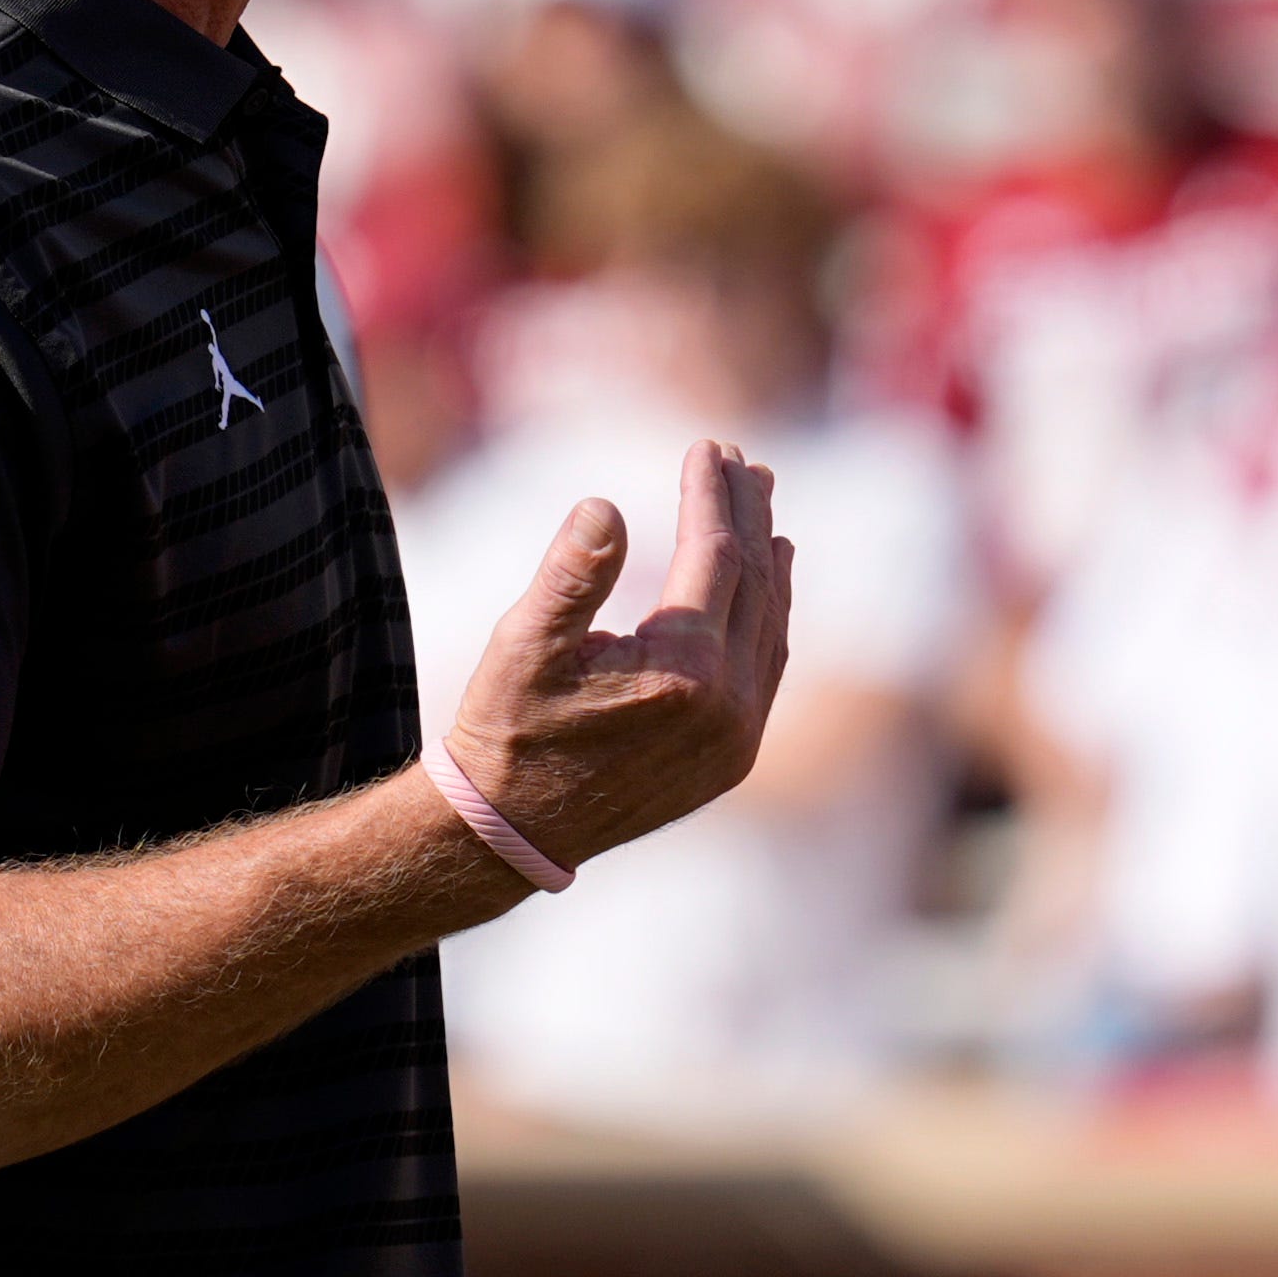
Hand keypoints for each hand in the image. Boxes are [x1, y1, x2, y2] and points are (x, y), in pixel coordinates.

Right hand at [446, 439, 795, 879]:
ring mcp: (738, 736)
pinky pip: (766, 668)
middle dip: (747, 514)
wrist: (511, 831)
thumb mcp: (525, 644)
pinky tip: (767, 581)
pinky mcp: (734, 757)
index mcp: (683, 671)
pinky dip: (768, 615)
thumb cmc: (508, 728)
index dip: (711, 494)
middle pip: (754, 582)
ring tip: (762, 505)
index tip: (706, 445)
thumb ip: (571, 574)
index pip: (716, 555)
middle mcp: (728, 706)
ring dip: (767, 560)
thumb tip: (605, 506)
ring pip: (769, 624)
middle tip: (743, 460)